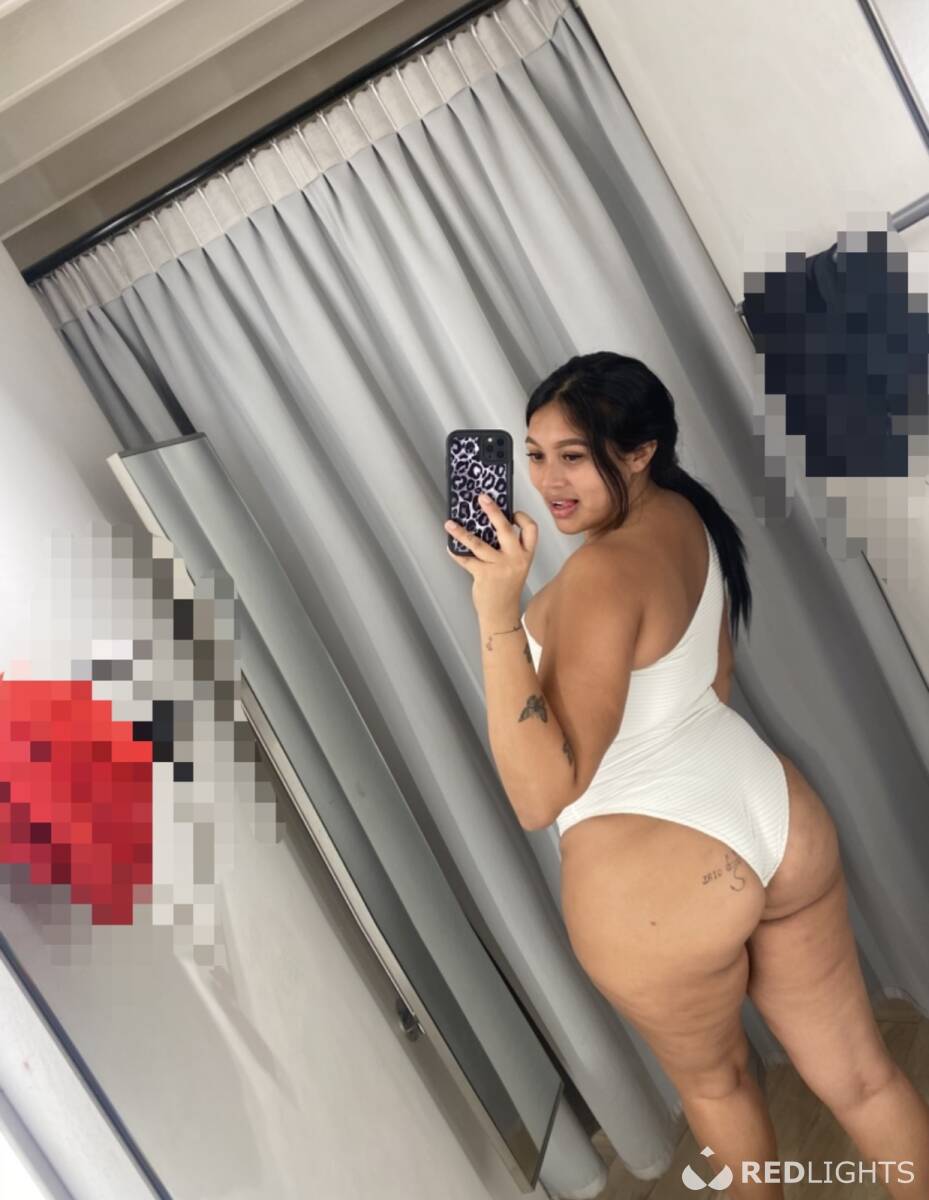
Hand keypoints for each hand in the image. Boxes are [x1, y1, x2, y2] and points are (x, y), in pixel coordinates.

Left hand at [444, 494, 537, 618]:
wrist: (502, 613)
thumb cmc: (507, 587)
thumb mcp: (516, 566)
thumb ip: (508, 548)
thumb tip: (488, 525)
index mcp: (526, 555)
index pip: (531, 530)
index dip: (523, 517)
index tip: (513, 512)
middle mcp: (515, 559)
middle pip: (505, 529)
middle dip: (493, 511)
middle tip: (482, 498)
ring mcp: (500, 567)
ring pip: (478, 543)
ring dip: (461, 532)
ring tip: (449, 523)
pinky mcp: (484, 575)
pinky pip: (466, 559)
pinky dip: (456, 552)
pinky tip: (449, 546)